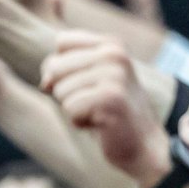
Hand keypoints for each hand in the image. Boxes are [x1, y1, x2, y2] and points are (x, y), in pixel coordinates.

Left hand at [40, 32, 171, 187]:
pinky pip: (70, 107)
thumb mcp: (86, 79)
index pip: (62, 42)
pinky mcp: (112, 98)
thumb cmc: (109, 112)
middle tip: (93, 102)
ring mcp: (115, 75)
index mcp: (112, 44)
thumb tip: (46, 82)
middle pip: (55, 67)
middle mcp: (115, 54)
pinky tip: (100, 123)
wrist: (142, 145)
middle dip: (66, 91)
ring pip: (60, 89)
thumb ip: (60, 69)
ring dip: (74, 108)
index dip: (62, 68)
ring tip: (98, 113)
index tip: (85, 84)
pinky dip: (79, 121)